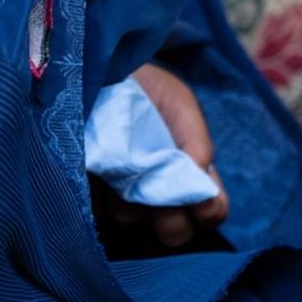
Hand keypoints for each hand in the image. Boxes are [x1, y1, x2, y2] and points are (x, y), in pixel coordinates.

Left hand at [93, 63, 228, 248]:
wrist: (98, 70)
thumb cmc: (146, 87)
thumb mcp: (179, 103)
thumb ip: (195, 140)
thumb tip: (201, 175)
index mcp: (189, 168)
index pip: (213, 210)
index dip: (210, 211)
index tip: (200, 202)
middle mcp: (159, 188)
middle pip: (176, 231)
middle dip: (171, 221)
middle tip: (157, 198)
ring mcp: (123, 192)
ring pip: (133, 220)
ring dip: (129, 203)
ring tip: (117, 168)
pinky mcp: (88, 193)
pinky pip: (96, 213)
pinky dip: (96, 200)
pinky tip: (95, 172)